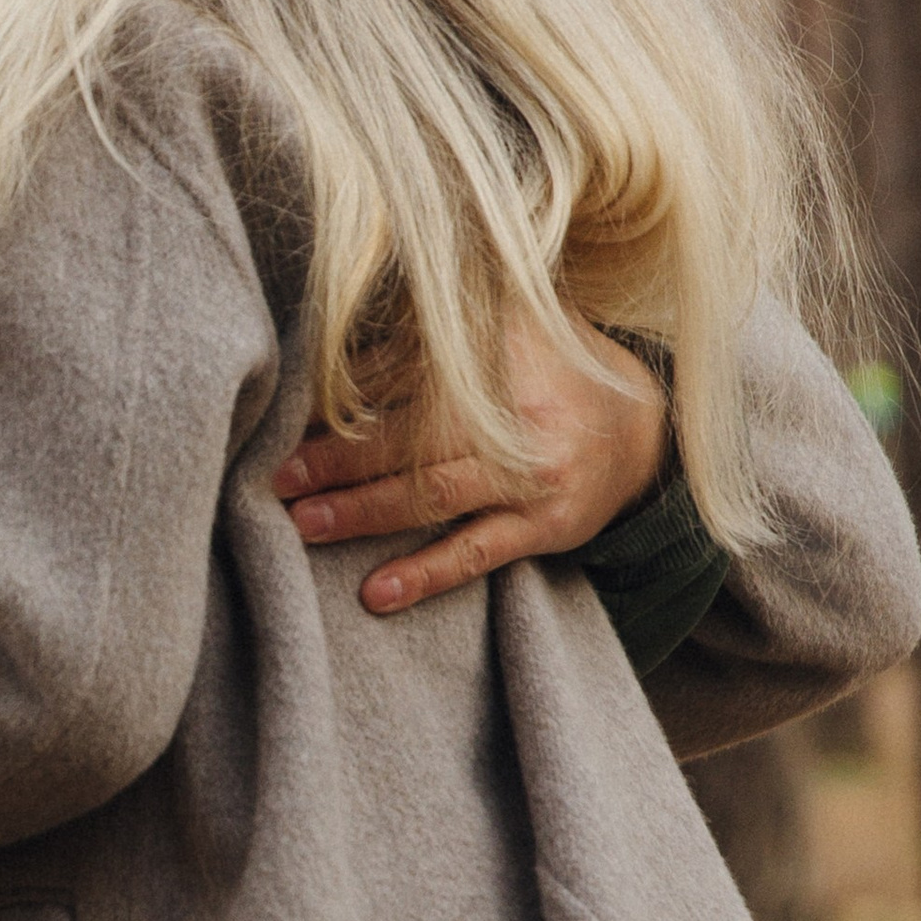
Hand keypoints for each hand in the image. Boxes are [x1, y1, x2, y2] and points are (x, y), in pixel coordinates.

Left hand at [272, 316, 667, 616]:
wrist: (641, 429)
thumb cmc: (543, 371)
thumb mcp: (499, 327)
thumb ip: (423, 334)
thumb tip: (331, 358)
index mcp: (498, 350)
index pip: (406, 371)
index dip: (345, 398)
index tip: (290, 420)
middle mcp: (517, 412)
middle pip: (412, 435)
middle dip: (338, 459)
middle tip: (278, 478)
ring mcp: (533, 473)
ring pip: (433, 495)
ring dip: (363, 513)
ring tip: (306, 525)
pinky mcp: (546, 526)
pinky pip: (475, 553)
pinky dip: (424, 574)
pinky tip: (377, 593)